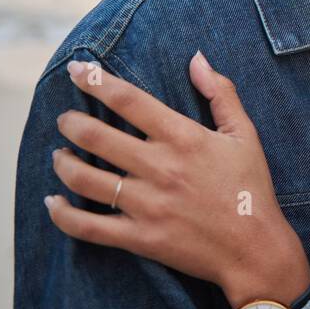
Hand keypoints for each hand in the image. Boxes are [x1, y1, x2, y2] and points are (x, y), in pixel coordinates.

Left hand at [47, 51, 309, 308]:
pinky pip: (87, 226)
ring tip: (60, 156)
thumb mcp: (245, 135)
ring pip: (83, 179)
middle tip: (66, 120)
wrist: (255, 250)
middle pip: (96, 136)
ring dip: (63, 163)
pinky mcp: (139, 238)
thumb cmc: (251, 188)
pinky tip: (54, 203)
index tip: (76, 70)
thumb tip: (197, 58)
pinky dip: (62, 215)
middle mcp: (160, 168)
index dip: (96, 81)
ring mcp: (146, 205)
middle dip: (71, 122)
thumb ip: (221, 93)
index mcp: (184, 138)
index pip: (129, 100)